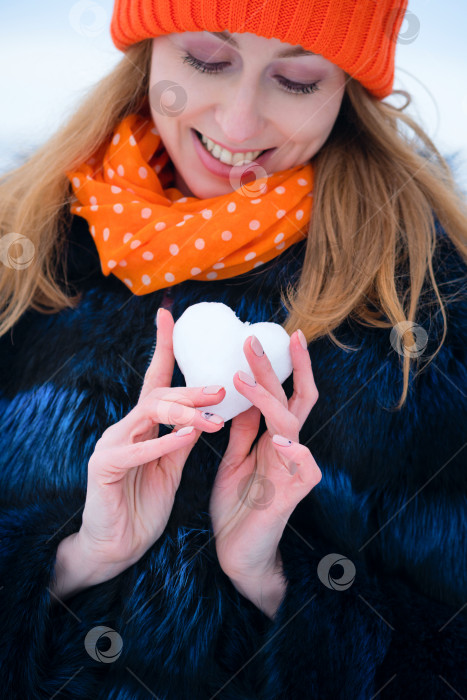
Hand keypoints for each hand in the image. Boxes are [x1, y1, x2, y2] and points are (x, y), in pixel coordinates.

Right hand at [75, 307, 225, 586]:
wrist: (116, 546)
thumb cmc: (143, 504)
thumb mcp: (171, 466)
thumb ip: (182, 438)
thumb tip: (206, 412)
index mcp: (141, 426)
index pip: (155, 381)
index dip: (162, 347)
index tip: (169, 315)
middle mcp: (124, 428)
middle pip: (158, 394)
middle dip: (191, 388)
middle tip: (222, 387)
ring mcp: (110, 445)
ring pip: (148, 414)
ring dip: (184, 413)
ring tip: (211, 418)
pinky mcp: (103, 467)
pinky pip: (136, 450)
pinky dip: (163, 443)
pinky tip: (186, 437)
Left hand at [209, 330, 321, 605]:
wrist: (236, 554)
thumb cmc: (237, 506)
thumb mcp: (235, 460)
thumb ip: (243, 431)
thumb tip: (242, 396)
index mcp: (272, 439)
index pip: (280, 395)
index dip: (274, 367)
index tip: (260, 337)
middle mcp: (286, 449)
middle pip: (292, 400)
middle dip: (279, 368)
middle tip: (261, 337)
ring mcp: (291, 471)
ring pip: (292, 426)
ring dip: (270, 400)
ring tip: (245, 379)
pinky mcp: (292, 497)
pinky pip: (306, 471)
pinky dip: (296, 453)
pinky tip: (281, 441)